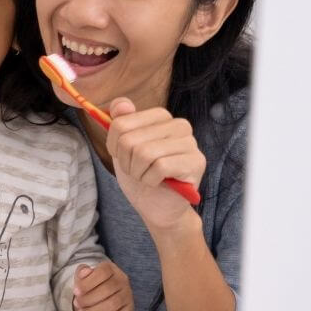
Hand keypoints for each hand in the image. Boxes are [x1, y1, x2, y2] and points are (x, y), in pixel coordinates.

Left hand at [73, 261, 133, 310]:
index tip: (75, 291)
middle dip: (88, 299)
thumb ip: (82, 272)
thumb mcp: (84, 274)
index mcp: (111, 268)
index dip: (87, 283)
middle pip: (107, 289)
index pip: (103, 272)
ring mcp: (128, 295)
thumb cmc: (92, 282)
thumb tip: (84, 272)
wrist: (105, 292)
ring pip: (113, 304)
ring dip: (94, 310)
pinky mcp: (130, 309)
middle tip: (77, 303)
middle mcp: (122, 280)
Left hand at [106, 97, 205, 231]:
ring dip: (138, 172)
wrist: (158, 207)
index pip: (121, 123)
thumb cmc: (141, 175)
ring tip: (147, 176)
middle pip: (130, 139)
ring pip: (144, 153)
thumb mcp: (122, 148)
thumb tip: (120, 103)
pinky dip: (150, 180)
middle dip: (126, 162)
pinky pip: (159, 167)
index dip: (114, 145)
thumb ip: (120, 123)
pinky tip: (158, 183)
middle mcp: (179, 125)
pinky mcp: (196, 161)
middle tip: (138, 170)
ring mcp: (190, 142)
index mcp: (160, 117)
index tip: (123, 156)